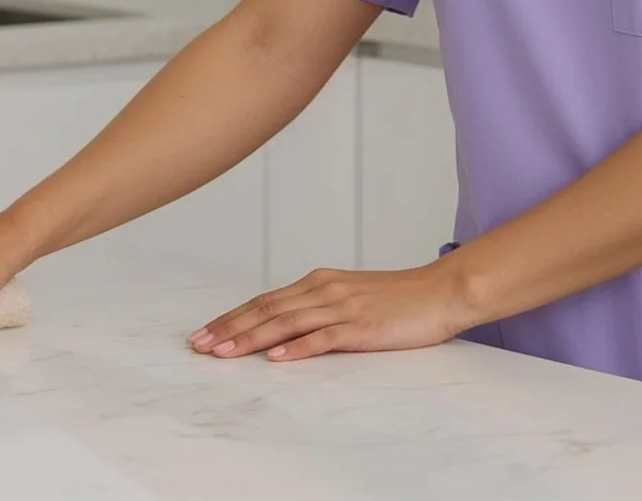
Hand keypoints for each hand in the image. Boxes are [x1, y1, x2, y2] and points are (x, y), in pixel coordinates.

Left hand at [188, 262, 472, 361]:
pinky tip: (278, 358)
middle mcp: (326, 290)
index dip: (232, 317)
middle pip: (267, 310)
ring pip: (287, 323)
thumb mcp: (352, 296)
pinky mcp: (363, 327)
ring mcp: (343, 307)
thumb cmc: (401, 297)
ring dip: (251, 338)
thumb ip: (319, 307)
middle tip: (199, 345)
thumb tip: (286, 329)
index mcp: (321, 282)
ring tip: (224, 352)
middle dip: (229, 328)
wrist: (442, 290)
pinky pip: (324, 338)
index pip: (266, 300)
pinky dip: (299, 348)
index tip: (205, 332)